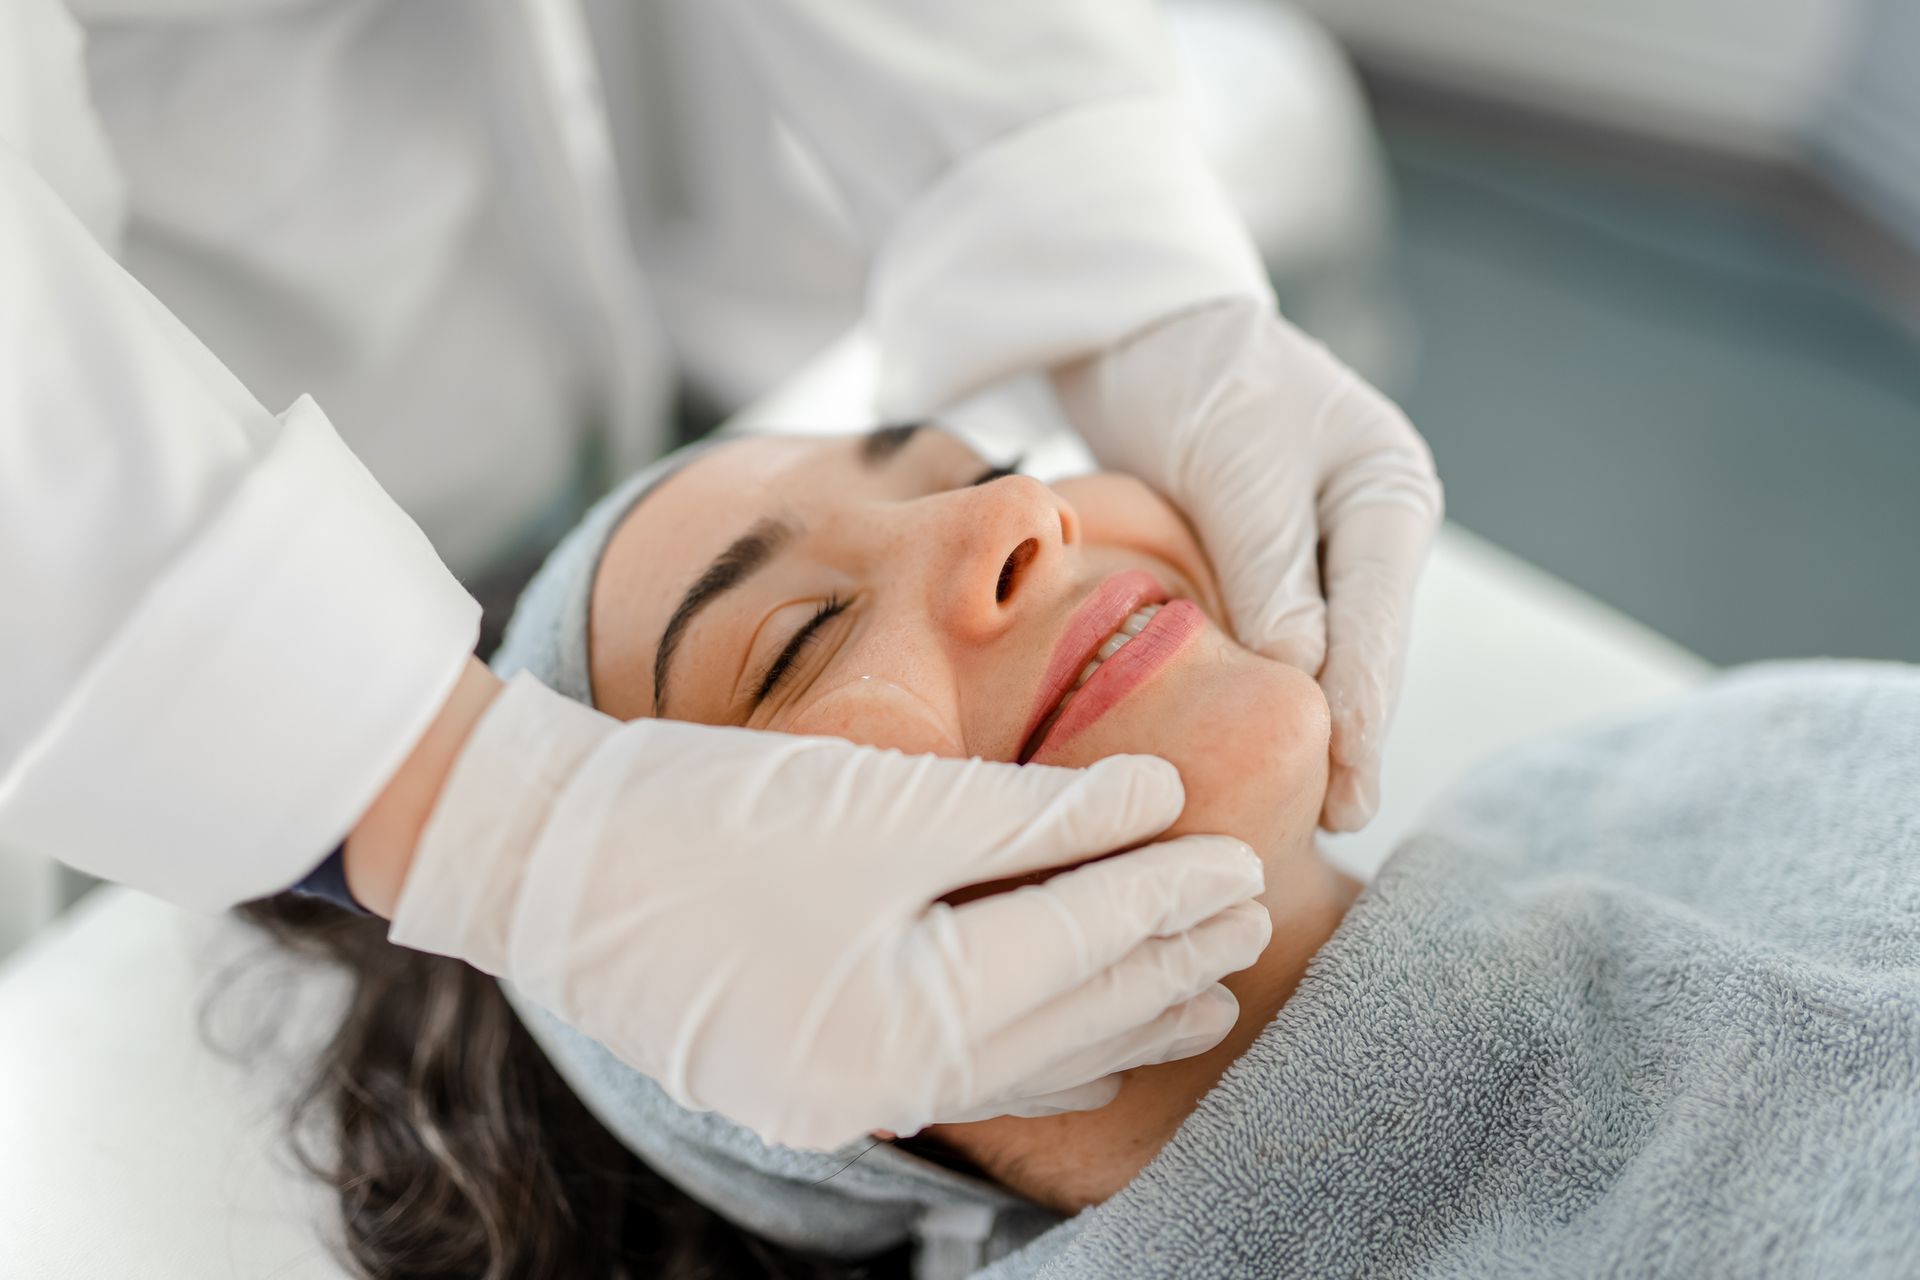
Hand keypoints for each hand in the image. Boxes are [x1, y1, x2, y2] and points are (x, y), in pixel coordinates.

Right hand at [385, 673, 1269, 1149]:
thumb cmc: (702, 810)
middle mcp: (882, 1082)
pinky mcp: (809, 1075)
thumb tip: (1153, 798)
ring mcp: (840, 1092)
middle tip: (1252, 919)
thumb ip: (1029, 813)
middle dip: (1163, 964)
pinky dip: (1038, 1050)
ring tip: (1205, 997)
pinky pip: (963, 1073)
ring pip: (1023, 1059)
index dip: (1167, 896)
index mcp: (904, 1018)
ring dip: (1118, 1018)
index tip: (1244, 859)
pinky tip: (1087, 1050)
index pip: (1079, 949)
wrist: (535, 855)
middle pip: (1066, 1019)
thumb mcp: (880, 800)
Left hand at [1055, 298, 1441, 830]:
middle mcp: (1367, 530)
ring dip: (1302, 720)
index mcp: (1388, 493)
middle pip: (1361, 649)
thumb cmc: (1198, 376)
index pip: (1381, 621)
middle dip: (1344, 734)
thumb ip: (1270, 565)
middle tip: (1332, 821)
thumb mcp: (1236, 462)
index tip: (1351, 789)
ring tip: (1297, 808)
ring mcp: (1321, 552)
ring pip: (1318, 655)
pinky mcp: (1266, 567)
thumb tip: (1303, 669)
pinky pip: (1270, 642)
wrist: (1142, 331)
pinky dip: (1259, 689)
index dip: (1364, 711)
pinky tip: (1247, 744)